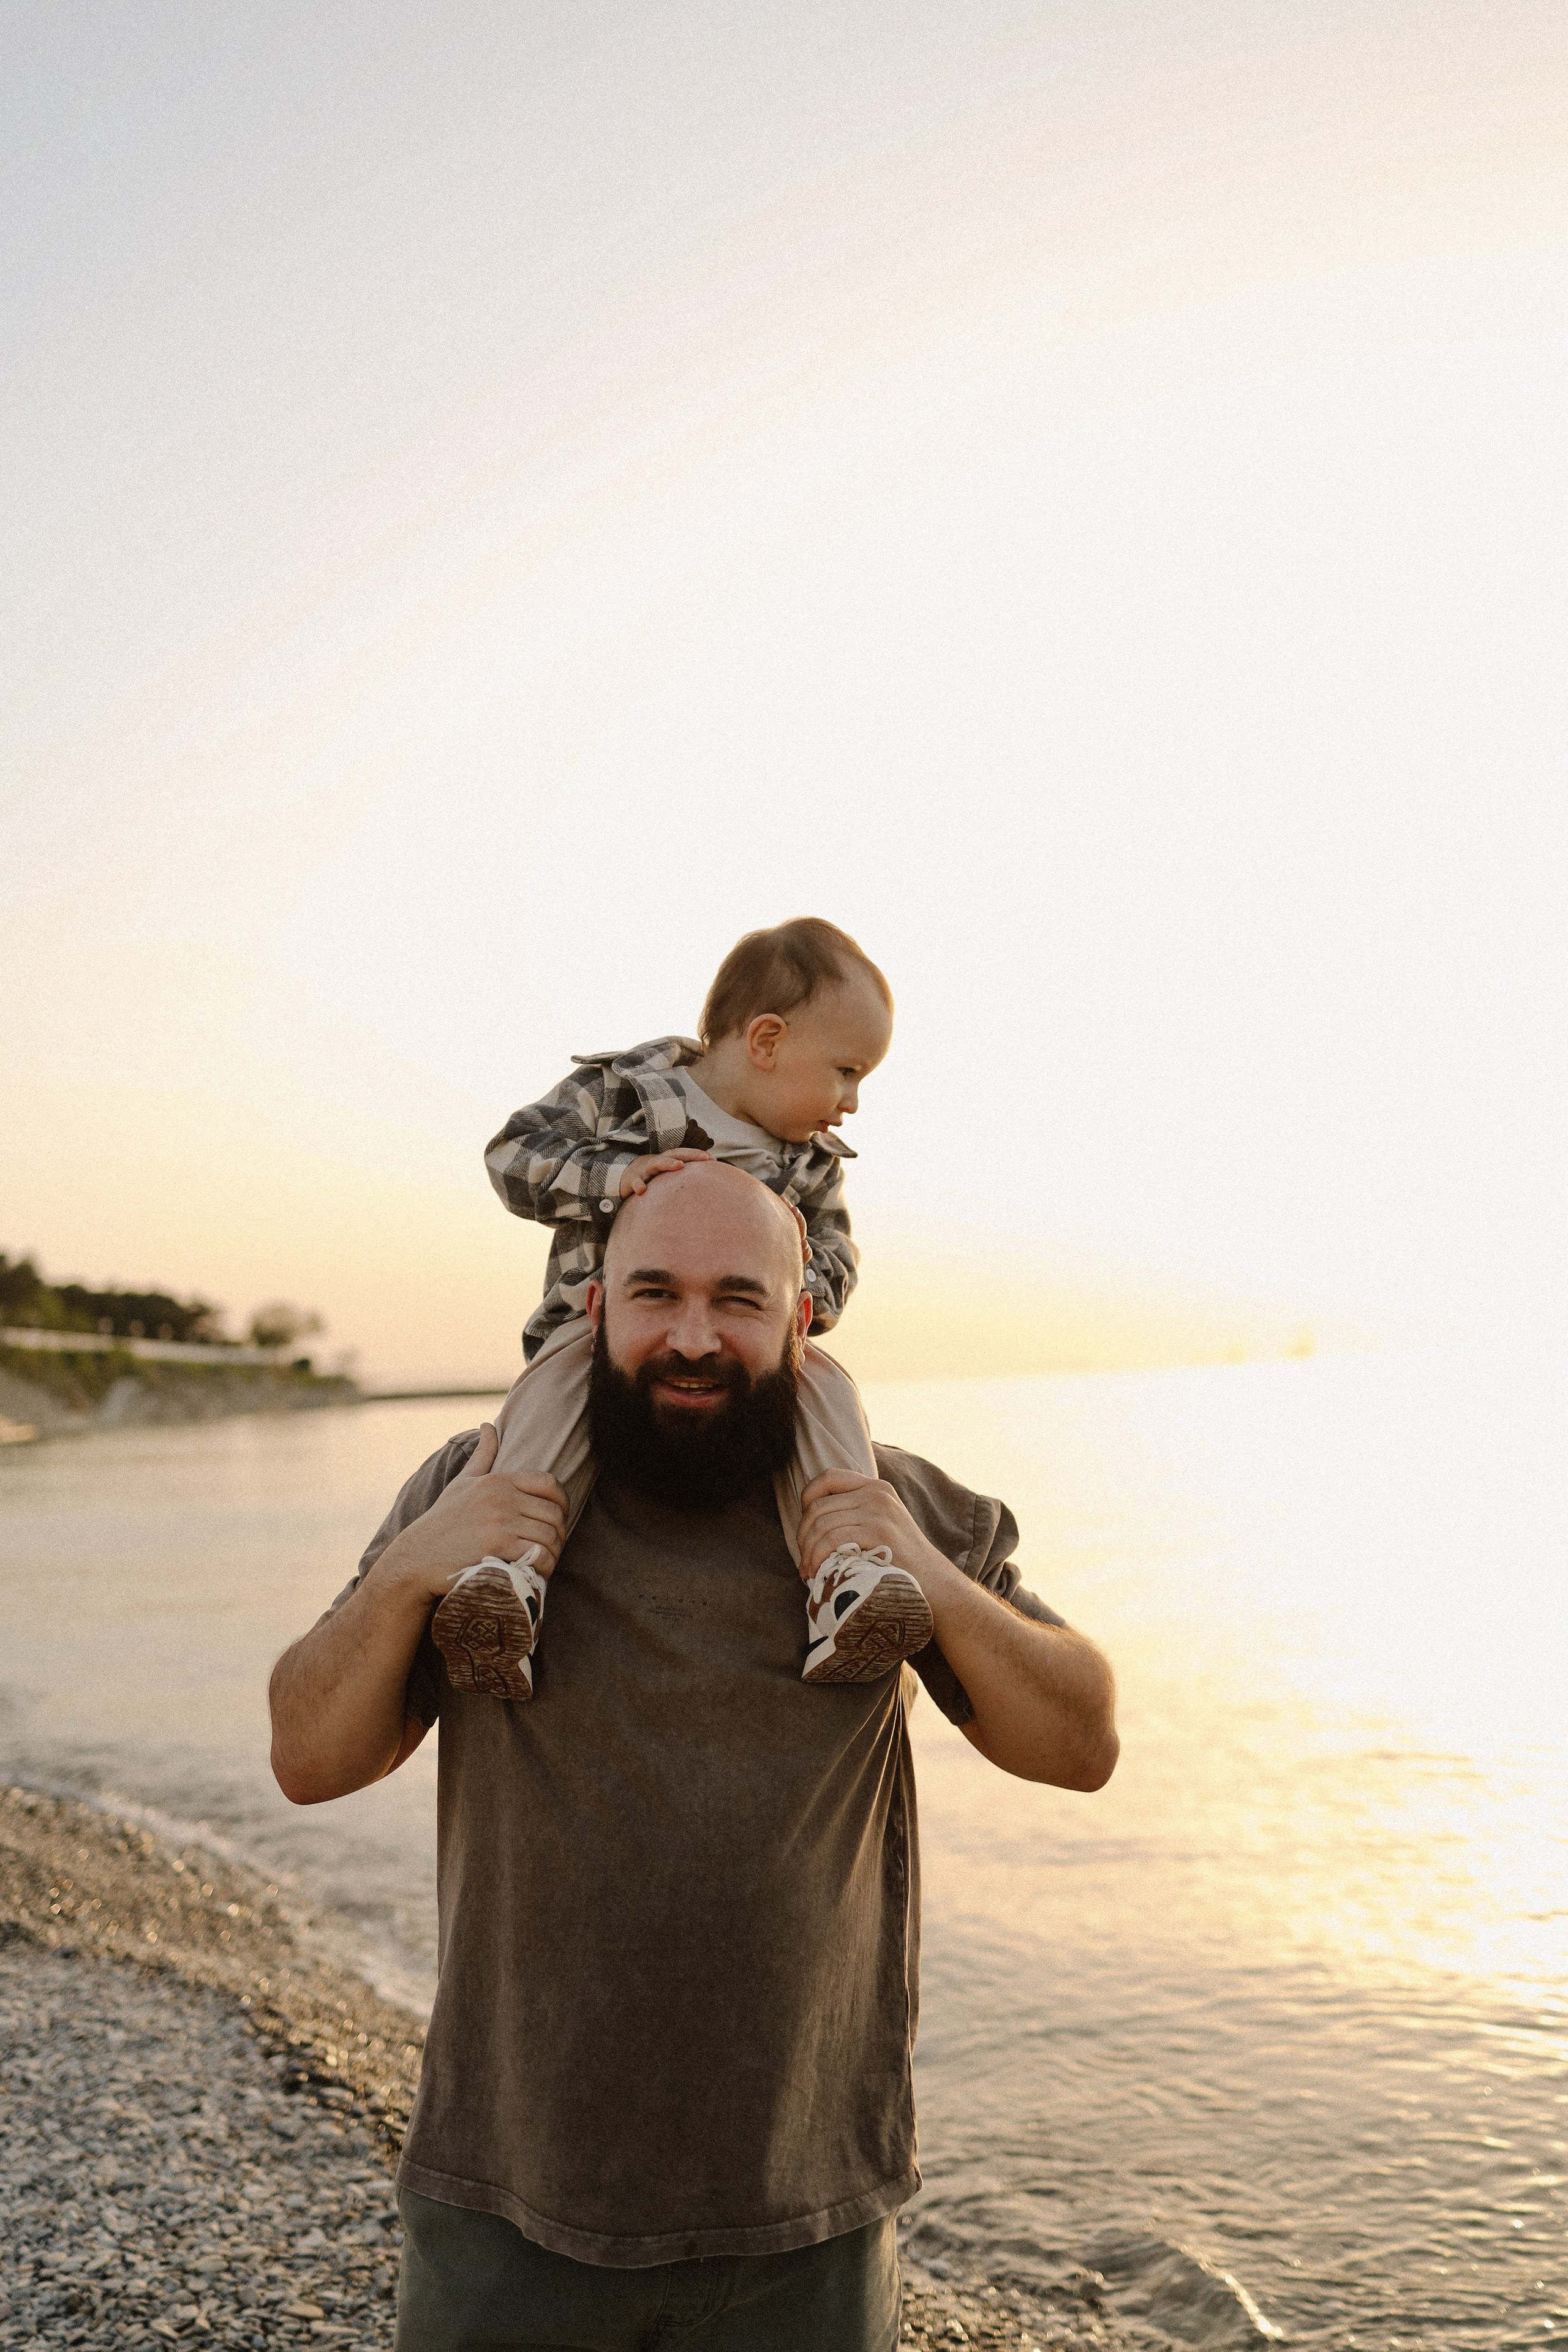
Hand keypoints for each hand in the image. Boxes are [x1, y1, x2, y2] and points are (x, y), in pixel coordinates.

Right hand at [375, 1424, 568, 1597]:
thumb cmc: (442, 1521)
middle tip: (551, 1547)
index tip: (558, 1520)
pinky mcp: (498, 1546)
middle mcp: (501, 1497)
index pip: (549, 1483)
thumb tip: (488, 1425)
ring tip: (546, 1562)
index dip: (562, 1503)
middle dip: (559, 1533)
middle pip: (554, 1513)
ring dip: (554, 1553)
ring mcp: (500, 1521)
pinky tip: (538, 1573)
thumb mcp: (461, 1483)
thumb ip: (482, 1455)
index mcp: (497, 1480)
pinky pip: (538, 1554)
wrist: (416, 1558)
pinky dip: (545, 1566)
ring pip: (549, 1535)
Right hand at [619, 1149, 714, 1196]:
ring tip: (679, 1166)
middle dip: (689, 1155)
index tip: (713, 1159)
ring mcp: (644, 1169)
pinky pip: (635, 1182)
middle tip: (704, 1158)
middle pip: (674, 1155)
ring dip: (668, 1163)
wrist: (626, 1177)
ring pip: (656, 1164)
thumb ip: (683, 1179)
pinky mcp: (632, 1179)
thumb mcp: (667, 1176)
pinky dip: (638, 1185)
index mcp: (667, 1160)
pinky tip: (642, 1191)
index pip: (684, 1155)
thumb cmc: (653, 1177)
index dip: (698, 1155)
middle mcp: (657, 1162)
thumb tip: (705, 1186)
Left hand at [796, 1469, 950, 1584]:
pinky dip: (817, 1557)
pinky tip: (816, 1572)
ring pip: (822, 1524)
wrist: (933, 1580)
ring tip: (807, 1571)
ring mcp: (878, 1511)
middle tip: (804, 1560)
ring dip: (808, 1551)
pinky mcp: (878, 1532)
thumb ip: (855, 1512)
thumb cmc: (900, 1559)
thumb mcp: (880, 1523)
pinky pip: (833, 1539)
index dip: (808, 1498)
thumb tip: (810, 1519)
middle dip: (803, 1535)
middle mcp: (876, 1493)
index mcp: (875, 1487)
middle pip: (819, 1506)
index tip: (806, 1528)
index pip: (828, 1477)